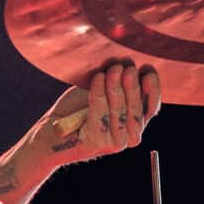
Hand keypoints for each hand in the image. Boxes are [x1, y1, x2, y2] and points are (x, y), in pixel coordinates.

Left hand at [36, 60, 162, 165]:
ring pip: (119, 109)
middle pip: (137, 107)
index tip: (147, 70)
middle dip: (132, 84)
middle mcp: (130, 136)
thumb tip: (127, 61)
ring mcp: (115, 142)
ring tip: (112, 69)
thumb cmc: (77, 109)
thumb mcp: (102, 91)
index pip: (152, 106)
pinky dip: (99, 92)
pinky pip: (100, 111)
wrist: (50, 133)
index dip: (152, 88)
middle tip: (126, 66)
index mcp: (136, 123)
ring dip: (116, 86)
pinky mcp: (97, 142)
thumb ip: (118, 81)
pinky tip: (98, 77)